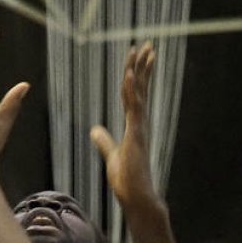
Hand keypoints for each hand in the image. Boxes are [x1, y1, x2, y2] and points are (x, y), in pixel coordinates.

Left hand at [91, 42, 160, 210]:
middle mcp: (140, 122)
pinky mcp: (136, 135)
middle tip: (147, 45)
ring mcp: (140, 127)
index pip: (135, 93)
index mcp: (135, 124)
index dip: (138, 74)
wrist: (137, 197)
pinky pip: (134, 109)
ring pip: (139, 93)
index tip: (140, 56)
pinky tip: (129, 76)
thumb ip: (104, 141)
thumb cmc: (127, 179)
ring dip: (139, 71)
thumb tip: (94, 130)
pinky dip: (131, 92)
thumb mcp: (112, 154)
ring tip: (141, 51)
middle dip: (143, 66)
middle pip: (141, 88)